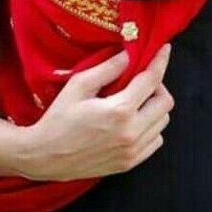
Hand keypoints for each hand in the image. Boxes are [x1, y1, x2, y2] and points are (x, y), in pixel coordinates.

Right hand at [16, 44, 174, 180]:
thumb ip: (107, 69)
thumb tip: (128, 56)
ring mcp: (132, 151)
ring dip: (154, 107)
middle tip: (142, 80)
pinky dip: (151, 127)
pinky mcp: (129, 163)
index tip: (164, 48)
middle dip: (158, 86)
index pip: (151, 80)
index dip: (160, 61)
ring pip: (163, 122)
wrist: (45, 157)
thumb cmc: (59, 118)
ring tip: (136, 101)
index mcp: (119, 110)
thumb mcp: (78, 85)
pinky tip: (133, 121)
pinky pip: (155, 141)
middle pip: (165, 102)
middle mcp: (131, 132)